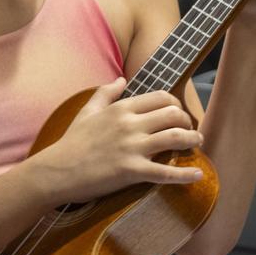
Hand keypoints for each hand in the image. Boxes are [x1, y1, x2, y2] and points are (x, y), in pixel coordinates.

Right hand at [33, 78, 204, 206]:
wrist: (57, 171)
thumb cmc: (72, 142)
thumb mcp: (87, 111)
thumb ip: (106, 93)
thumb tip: (122, 79)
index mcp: (121, 108)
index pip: (161, 97)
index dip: (176, 105)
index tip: (178, 115)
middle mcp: (130, 124)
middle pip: (174, 115)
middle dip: (188, 122)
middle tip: (191, 131)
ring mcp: (132, 148)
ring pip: (175, 138)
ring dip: (192, 141)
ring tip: (197, 145)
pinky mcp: (132, 171)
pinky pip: (165, 172)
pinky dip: (185, 174)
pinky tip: (198, 175)